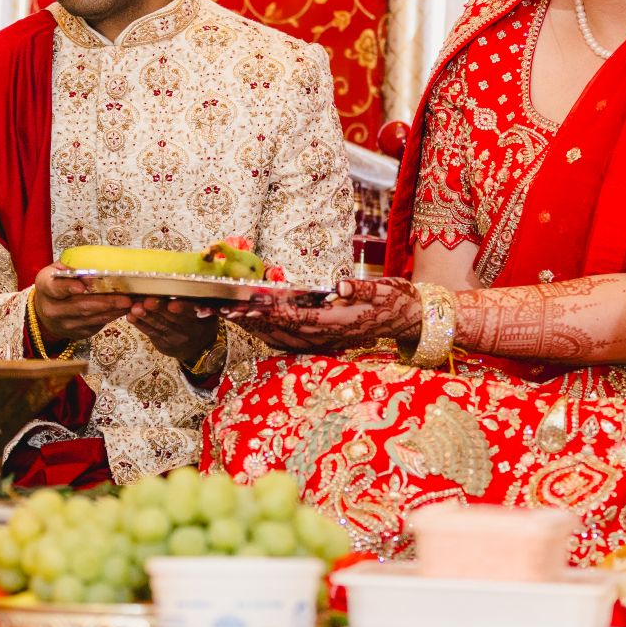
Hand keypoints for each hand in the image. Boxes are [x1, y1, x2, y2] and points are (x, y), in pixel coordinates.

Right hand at [33, 263, 133, 344]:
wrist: (47, 311)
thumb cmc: (57, 284)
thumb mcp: (58, 270)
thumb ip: (74, 265)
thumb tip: (98, 261)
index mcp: (46, 288)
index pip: (56, 288)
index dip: (68, 287)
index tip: (81, 287)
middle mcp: (53, 309)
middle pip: (81, 306)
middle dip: (106, 302)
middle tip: (125, 298)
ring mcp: (66, 324)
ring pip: (93, 318)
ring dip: (114, 311)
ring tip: (132, 303)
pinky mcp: (78, 333)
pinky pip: (98, 324)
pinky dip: (113, 316)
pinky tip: (125, 309)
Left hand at [127, 296, 220, 363]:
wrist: (198, 349)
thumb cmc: (199, 321)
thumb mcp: (206, 312)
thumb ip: (196, 301)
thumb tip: (183, 281)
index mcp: (201, 317)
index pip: (192, 312)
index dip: (183, 308)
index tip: (172, 304)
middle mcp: (188, 329)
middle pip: (172, 318)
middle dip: (158, 309)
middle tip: (147, 301)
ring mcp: (174, 338)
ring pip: (159, 325)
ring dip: (145, 316)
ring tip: (135, 308)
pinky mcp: (162, 343)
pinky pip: (150, 332)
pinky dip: (139, 324)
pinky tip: (130, 317)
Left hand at [225, 276, 420, 353]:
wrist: (408, 319)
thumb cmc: (395, 300)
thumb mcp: (382, 289)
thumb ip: (359, 288)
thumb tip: (339, 285)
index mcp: (335, 322)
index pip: (292, 317)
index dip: (265, 312)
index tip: (240, 307)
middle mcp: (324, 336)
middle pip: (277, 329)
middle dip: (246, 320)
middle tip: (217, 310)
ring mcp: (322, 341)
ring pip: (278, 336)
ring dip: (251, 327)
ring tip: (224, 316)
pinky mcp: (321, 340)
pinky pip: (287, 339)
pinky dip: (265, 332)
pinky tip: (250, 325)